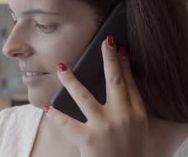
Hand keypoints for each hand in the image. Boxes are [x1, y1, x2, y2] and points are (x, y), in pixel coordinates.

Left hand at [44, 35, 147, 156]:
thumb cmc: (131, 151)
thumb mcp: (139, 128)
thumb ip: (132, 106)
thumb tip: (122, 82)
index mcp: (137, 114)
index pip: (130, 82)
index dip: (125, 63)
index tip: (119, 48)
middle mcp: (122, 116)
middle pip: (115, 81)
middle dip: (109, 59)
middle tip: (105, 42)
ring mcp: (104, 127)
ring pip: (84, 97)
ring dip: (71, 80)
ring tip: (61, 67)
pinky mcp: (88, 139)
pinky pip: (68, 124)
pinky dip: (56, 115)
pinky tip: (47, 107)